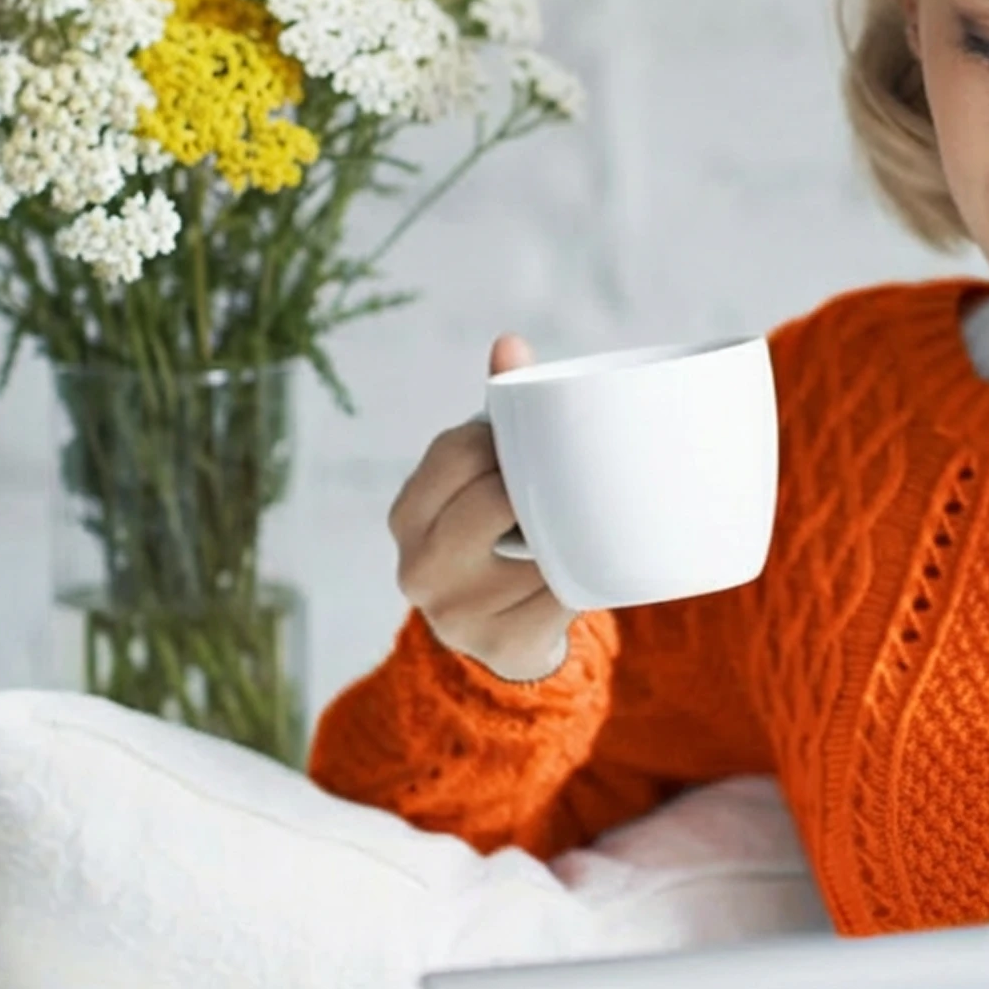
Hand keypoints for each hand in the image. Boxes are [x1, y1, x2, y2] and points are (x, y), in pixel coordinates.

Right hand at [387, 333, 575, 683]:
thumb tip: (510, 342)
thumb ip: (497, 416)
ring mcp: (456, 612)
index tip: (529, 445)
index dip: (503, 442)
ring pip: (535, 545)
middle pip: (493, 497)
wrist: (504, 639)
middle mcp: (417, 566)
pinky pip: (560, 594)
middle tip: (562, 485)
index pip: (457, 451)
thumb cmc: (497, 535)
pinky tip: (582, 569)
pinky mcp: (502, 645)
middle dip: (534, 487)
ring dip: (565, 533)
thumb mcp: (483, 479)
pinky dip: (580, 575)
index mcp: (407, 513)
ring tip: (573, 527)